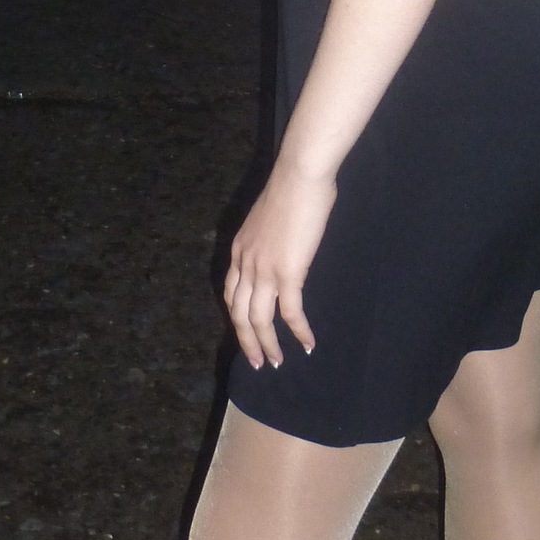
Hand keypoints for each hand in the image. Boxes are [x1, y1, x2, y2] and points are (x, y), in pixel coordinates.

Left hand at [223, 164, 334, 369]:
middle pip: (239, 314)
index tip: (248, 333)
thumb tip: (283, 252)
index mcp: (239, 250)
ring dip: (269, 345)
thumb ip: (270, 241)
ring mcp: (264, 270)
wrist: (300, 176)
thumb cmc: (292, 188)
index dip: (238, 317)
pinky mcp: (288, 273)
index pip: (231, 294)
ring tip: (277, 363)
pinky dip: (298, 331)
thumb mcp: (270, 219)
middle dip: (248, 342)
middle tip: (259, 362)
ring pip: (259, 320)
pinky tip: (308, 344)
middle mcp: (245, 264)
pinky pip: (290, 312)